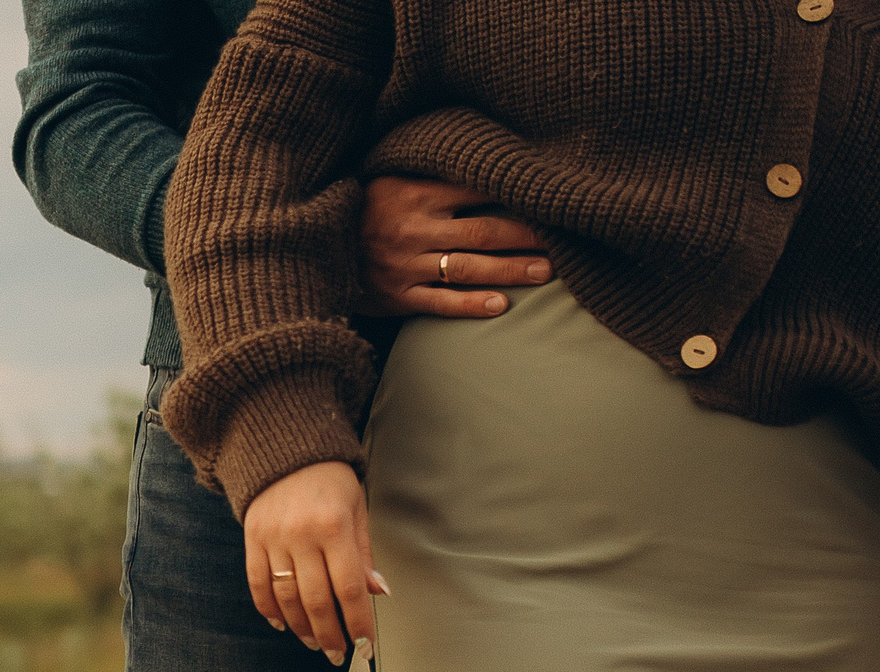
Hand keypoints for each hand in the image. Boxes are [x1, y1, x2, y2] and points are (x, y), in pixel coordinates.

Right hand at [246, 461, 383, 661]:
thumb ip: (363, 553)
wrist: (284, 448)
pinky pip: (258, 583)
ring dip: (301, 627)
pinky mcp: (252, 539)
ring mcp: (273, 538)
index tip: (365, 647)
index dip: (357, 622)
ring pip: (286, 598)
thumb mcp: (356, 509)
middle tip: (338, 655)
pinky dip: (269, 609)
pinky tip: (282, 624)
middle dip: (329, 634)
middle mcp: (302, 535)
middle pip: (316, 600)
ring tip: (313, 643)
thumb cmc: (330, 480)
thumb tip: (377, 593)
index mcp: (334, 527)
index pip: (349, 588)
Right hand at [359, 176, 551, 318]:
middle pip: (481, 232)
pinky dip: (471, 305)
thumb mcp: (390, 179)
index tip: (549, 196)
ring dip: (509, 270)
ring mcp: (405, 266)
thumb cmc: (364, 209)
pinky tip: (500, 306)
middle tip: (563, 240)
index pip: (475, 190)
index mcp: (414, 195)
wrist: (315, 249)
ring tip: (545, 272)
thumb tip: (483, 157)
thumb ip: (431, 174)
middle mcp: (412, 230)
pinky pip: (440, 303)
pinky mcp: (397, 296)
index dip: (514, 194)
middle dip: (525, 237)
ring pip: (466, 269)